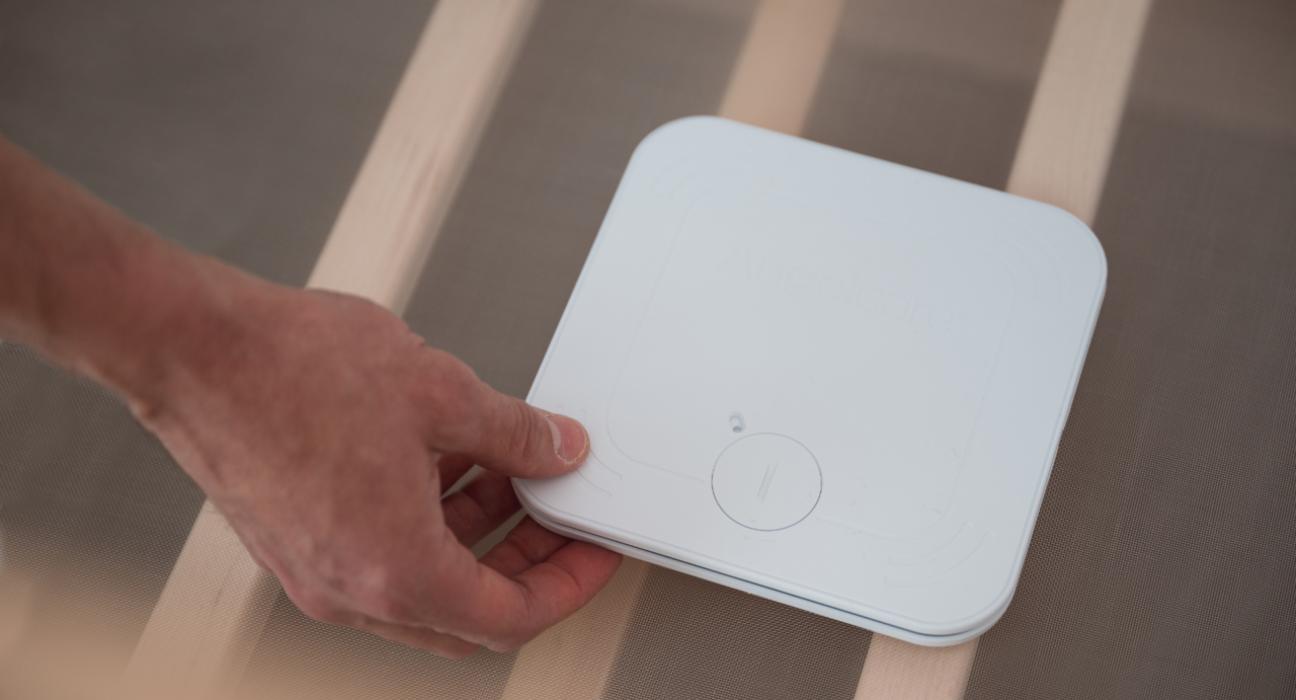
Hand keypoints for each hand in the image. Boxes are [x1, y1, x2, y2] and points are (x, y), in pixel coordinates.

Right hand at [126, 268, 620, 656]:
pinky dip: (425, 524)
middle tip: (559, 518)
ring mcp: (316, 572)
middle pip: (469, 614)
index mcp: (397, 572)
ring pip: (424, 586)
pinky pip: (380, 557)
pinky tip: (447, 461)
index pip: (512, 618)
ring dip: (475, 539)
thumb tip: (558, 451)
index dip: (570, 585)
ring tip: (508, 473)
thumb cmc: (290, 369)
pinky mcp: (293, 542)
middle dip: (526, 567)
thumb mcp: (440, 393)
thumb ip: (515, 434)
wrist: (191, 347)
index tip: (595, 553)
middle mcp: (351, 590)